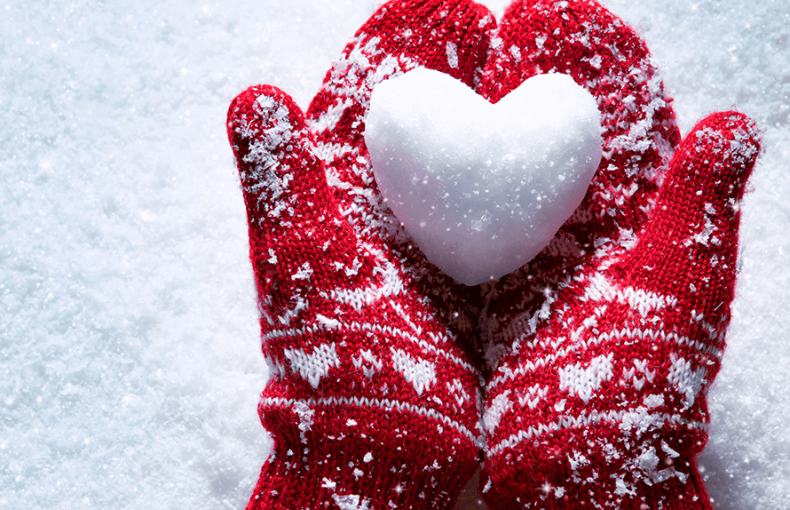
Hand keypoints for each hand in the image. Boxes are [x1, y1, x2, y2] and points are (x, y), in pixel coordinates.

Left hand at [226, 1, 495, 508]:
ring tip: (541, 58)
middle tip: (499, 18)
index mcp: (338, 199)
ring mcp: (437, 243)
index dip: (399, 46)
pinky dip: (535, 174)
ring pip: (475, 161)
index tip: (438, 2)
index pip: (367, 102)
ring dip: (507, 111)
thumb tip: (249, 96)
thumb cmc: (335, 364)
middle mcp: (388, 214)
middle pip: (430, 122)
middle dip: (462, 67)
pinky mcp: (480, 277)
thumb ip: (281, 183)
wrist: (387, 451)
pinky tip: (564, 142)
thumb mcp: (301, 264)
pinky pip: (511, 212)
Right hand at [475, 1, 760, 507]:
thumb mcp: (677, 294)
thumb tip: (737, 124)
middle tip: (500, 11)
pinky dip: (425, 163)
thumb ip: (696, 207)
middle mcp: (566, 228)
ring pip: (486, 161)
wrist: (564, 469)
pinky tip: (408, 118)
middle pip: (538, 129)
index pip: (608, 121)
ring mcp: (511, 251)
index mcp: (626, 219)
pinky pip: (438, 209)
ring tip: (448, 36)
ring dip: (467, 100)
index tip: (563, 9)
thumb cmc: (631, 394)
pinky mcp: (462, 278)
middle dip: (520, 66)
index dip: (589, 62)